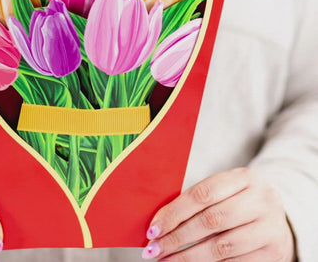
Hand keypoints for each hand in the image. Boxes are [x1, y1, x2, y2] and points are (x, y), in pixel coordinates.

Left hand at [142, 167, 295, 260]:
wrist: (278, 216)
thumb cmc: (238, 200)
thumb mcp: (225, 190)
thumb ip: (197, 201)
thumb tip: (159, 222)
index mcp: (245, 177)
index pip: (202, 194)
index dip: (174, 212)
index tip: (153, 228)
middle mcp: (261, 200)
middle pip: (211, 220)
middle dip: (177, 238)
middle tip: (154, 249)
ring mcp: (270, 228)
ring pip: (221, 247)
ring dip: (189, 257)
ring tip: (167, 260)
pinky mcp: (274, 253)